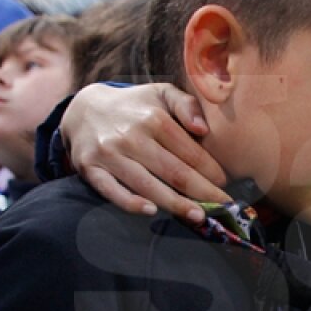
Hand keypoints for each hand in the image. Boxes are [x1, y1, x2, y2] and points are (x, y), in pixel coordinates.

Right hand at [62, 82, 230, 222]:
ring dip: (175, 204)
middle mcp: (130, 136)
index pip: (189, 151)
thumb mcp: (162, 94)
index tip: (226, 183)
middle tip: (222, 206)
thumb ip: (187, 105)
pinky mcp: (90, 168)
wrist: (84, 109)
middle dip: (202, 191)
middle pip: (173, 171)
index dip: (211, 170)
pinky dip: (131, 203)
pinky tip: (151, 211)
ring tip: (198, 216)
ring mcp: (108, 154)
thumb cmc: (135, 106)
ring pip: (147, 185)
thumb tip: (204, 130)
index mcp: (153, 118)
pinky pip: (111, 190)